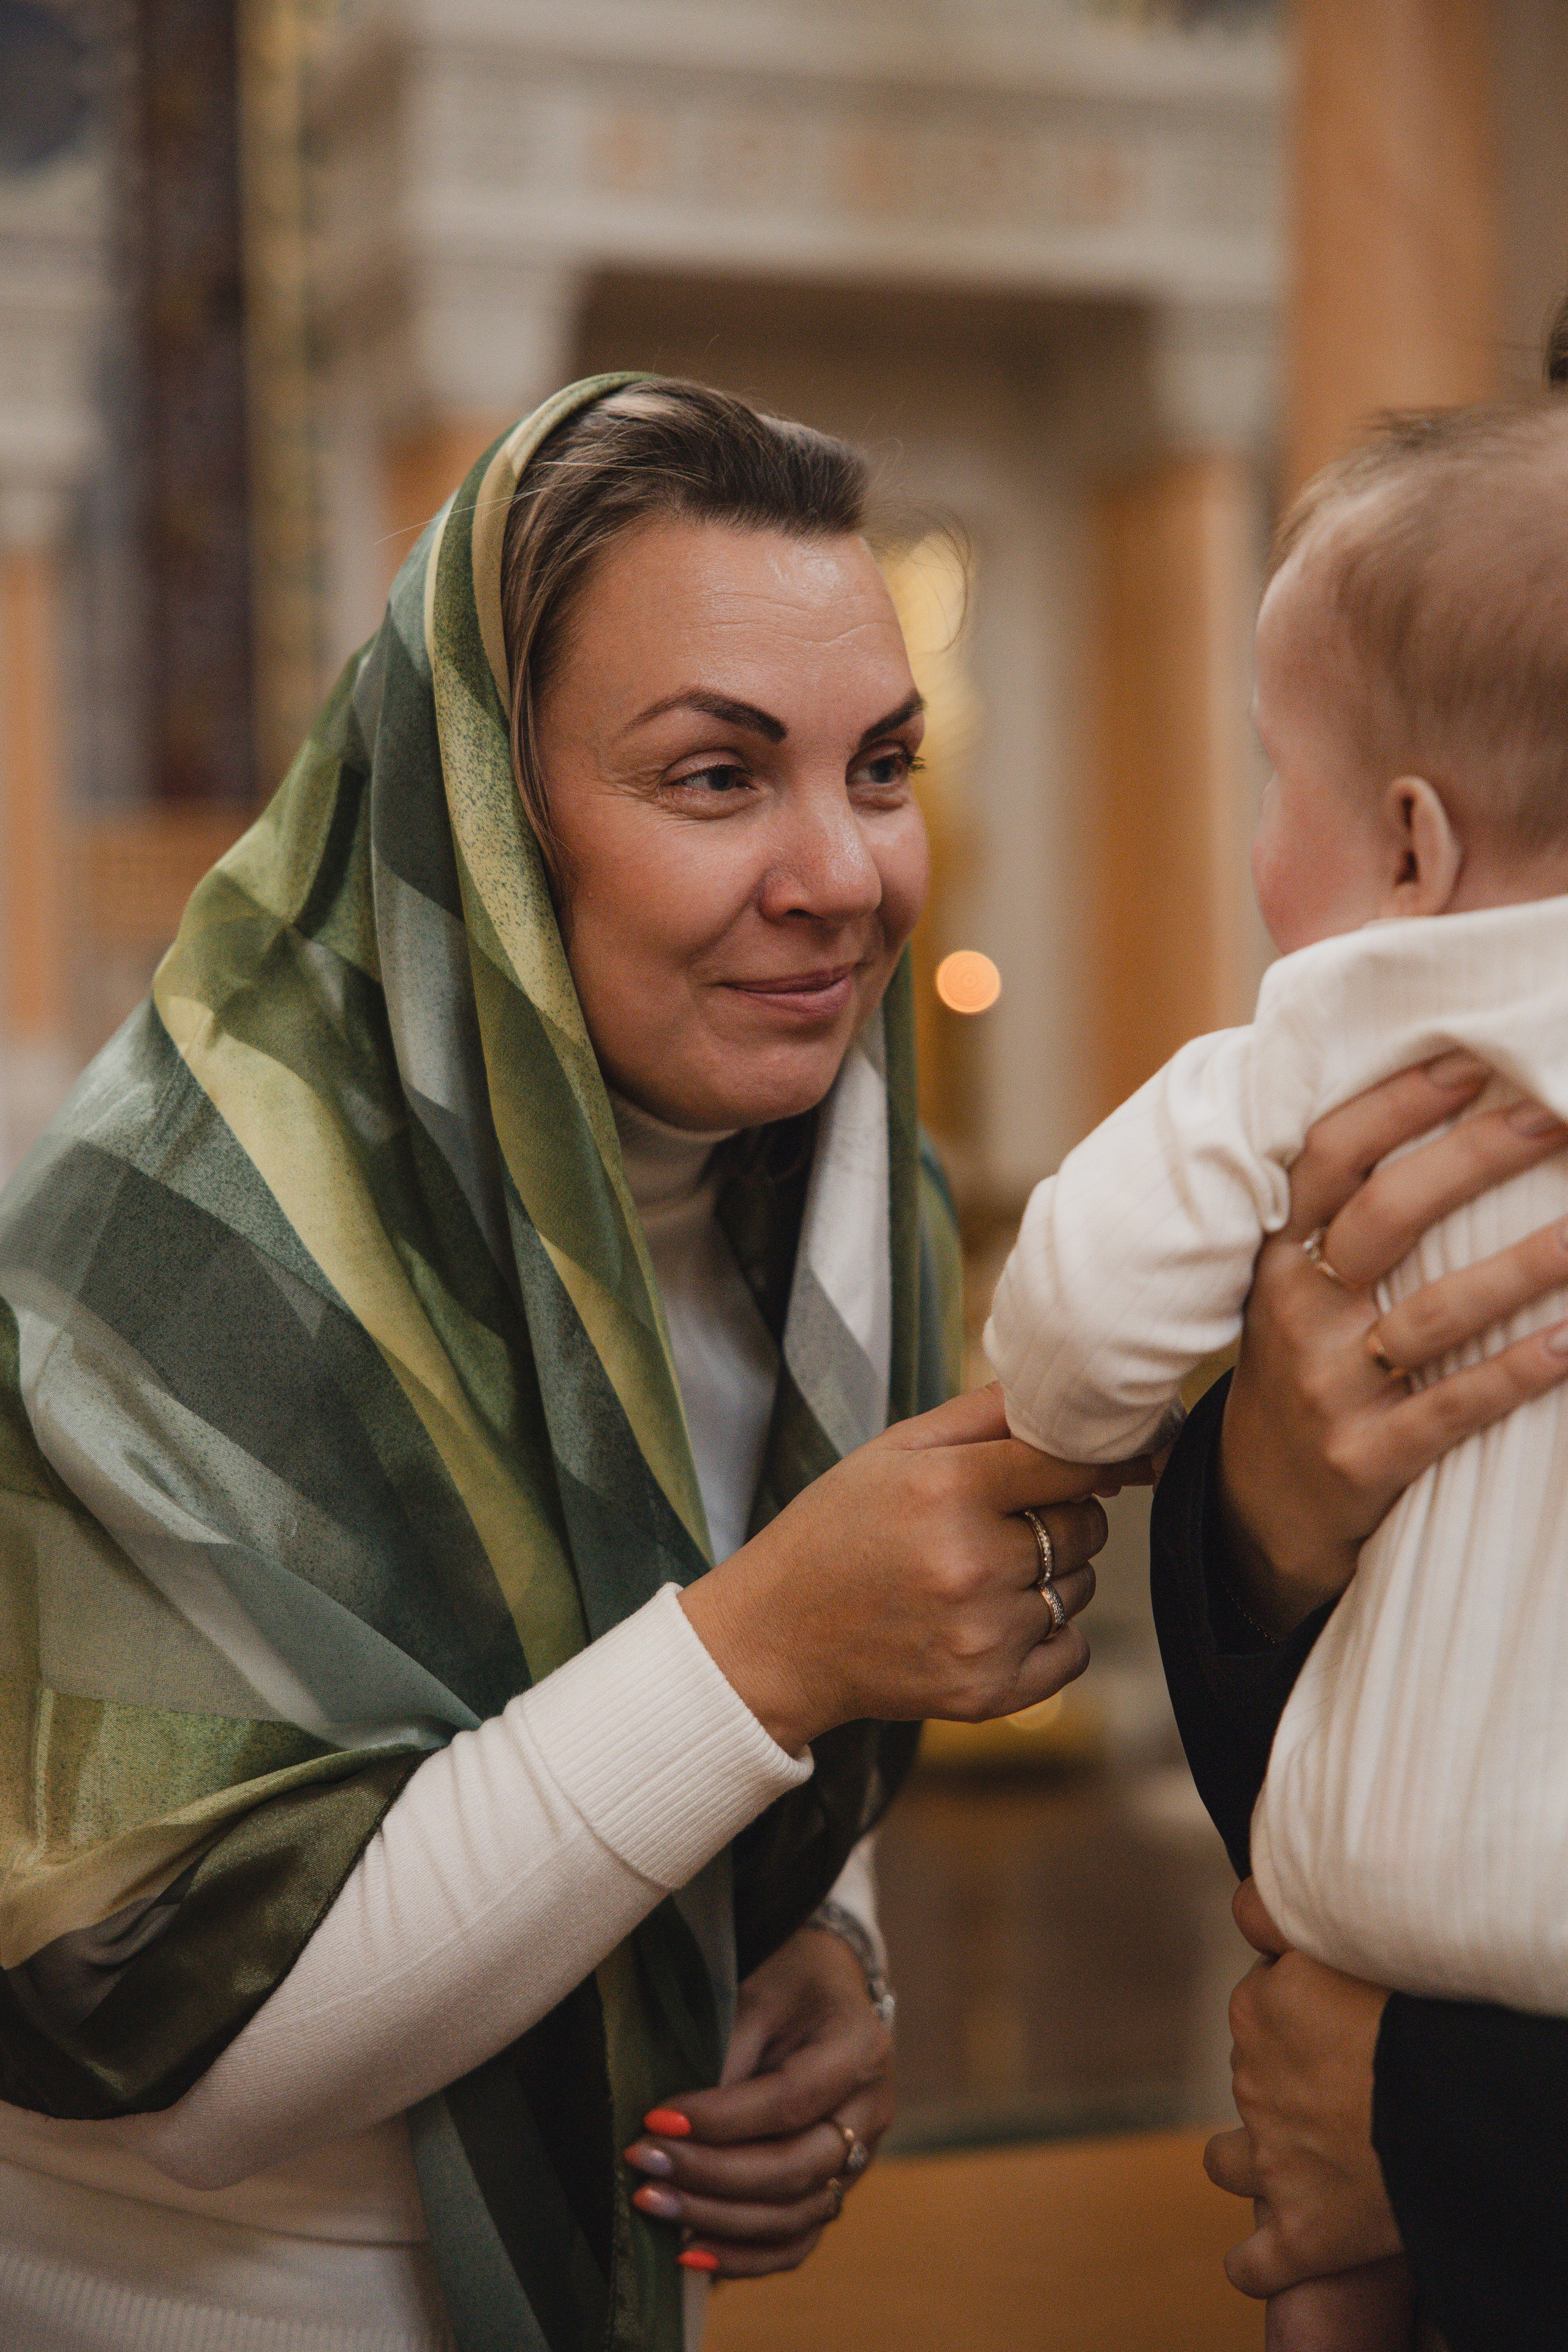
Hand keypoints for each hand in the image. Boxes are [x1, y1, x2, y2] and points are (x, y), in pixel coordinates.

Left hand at [622, 1921, 891, 2278]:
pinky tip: (689, 2251)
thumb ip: (728, 2055)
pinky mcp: (837, 2187)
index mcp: (860, 2050)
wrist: (823, 1986)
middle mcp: (872, 2113)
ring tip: (652, 2203)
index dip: (721, 2121)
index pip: (789, 2103)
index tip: (655, 2120)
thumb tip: (676, 2128)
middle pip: (796, 2169)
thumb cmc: (786, 1978)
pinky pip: (797, 2241)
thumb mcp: (757, 1991)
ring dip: (718, 2220)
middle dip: (712, 2176)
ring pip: (795, 2215)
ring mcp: (861, 2158)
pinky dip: (745, 2256)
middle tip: (644, 2162)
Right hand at [682, 1384, 1143, 1751]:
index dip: (1092, 1458)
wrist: (777, 1638)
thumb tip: (1077, 1403)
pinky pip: (1073, 1651)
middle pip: (1085, 1526)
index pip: (1071, 1462)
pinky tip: (994, 1620)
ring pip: (1080, 1587)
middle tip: (1003, 1522)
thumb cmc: (836, 1530)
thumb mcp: (892, 1450)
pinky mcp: (988, 1694)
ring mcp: (982, 1635)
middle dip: (1061, 1516)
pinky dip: (1050, 1635)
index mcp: (947, 1489)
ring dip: (1051, 1576)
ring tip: (981, 1573)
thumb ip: (984, 1415)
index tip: (1095, 1463)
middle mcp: (971, 1564)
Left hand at [1204, 1879, 1400, 2297]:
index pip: (1260, 1997)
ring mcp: (1272, 2161)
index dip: (1295, 2007)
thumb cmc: (1415, 2012)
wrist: (1452, 2105)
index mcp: (1259, 2005)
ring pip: (1228, 2159)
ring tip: (1285, 2162)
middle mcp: (1253, 2080)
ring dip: (1247, 2160)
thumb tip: (1240, 1901)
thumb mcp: (1344, 1938)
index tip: (1329, 2016)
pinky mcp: (1300, 2233)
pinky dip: (1258, 2259)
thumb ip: (1280, 1913)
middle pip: (1251, 2075)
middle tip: (1338, 2086)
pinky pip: (1255, 2260)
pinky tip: (1266, 2254)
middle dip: (1282, 2080)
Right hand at [1220, 1052, 1567, 1630]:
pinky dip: (1517, 1372)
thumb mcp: (1293, 1290)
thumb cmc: (1303, 1370)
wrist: (1259, 1508)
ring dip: (1521, 1268)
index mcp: (1277, 1257)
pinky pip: (1454, 1406)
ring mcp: (1328, 1386)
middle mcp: (1296, 1311)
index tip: (1466, 1064)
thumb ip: (1340, 1217)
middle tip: (1550, 1116)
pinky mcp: (1366, 1457)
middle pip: (1384, 1216)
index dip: (1392, 1107)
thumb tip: (1430, 1112)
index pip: (1326, 1160)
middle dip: (1471, 1159)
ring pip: (1433, 1312)